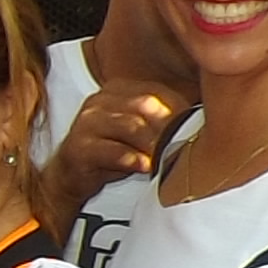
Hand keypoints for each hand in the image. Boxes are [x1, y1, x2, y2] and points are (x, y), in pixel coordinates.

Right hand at [46, 87, 180, 219]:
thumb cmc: (110, 152)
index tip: (190, 129)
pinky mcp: (78, 146)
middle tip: (180, 145)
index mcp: (115, 90)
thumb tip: (195, 120)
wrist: (71, 176)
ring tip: (164, 158)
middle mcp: (98, 101)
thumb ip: (159, 120)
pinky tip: (143, 166)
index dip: (176, 110)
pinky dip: (132, 159)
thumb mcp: (137, 133)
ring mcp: (86, 122)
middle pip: (144, 105)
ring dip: (152, 145)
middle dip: (166, 127)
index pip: (154, 92)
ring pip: (130, 126)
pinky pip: (111, 150)